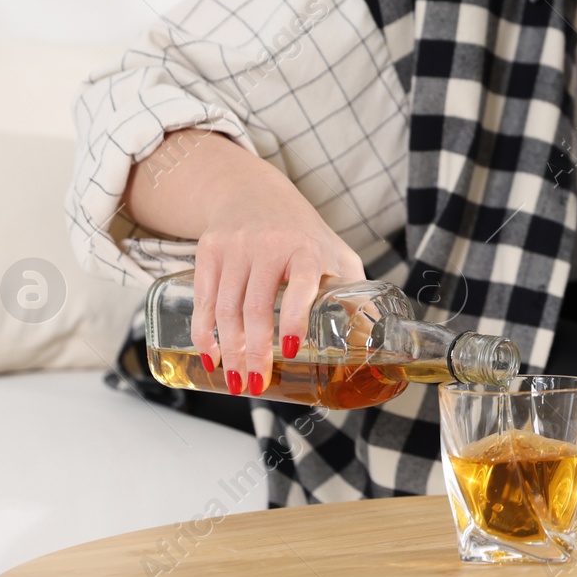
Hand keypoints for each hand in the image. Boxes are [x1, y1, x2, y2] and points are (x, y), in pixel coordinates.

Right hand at [188, 154, 364, 398]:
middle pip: (255, 307)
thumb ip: (353, 287)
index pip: (300, 284)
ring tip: (236, 380)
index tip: (289, 349)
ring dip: (229, 351)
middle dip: (254, 353)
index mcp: (306, 247)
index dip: (293, 318)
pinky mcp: (210, 250)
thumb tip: (372, 336)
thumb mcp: (334, 250)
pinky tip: (211, 354)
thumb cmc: (300, 231)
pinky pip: (204, 299)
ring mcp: (235, 247)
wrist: (252, 191)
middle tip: (257, 385)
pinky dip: (203, 332)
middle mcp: (268, 244)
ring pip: (225, 308)